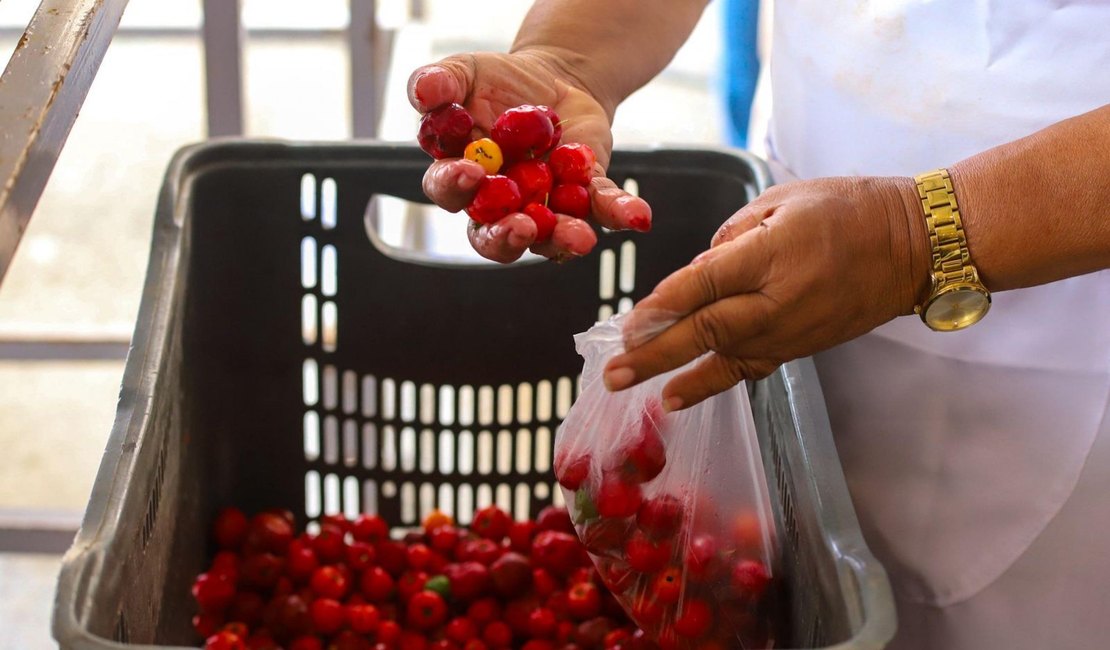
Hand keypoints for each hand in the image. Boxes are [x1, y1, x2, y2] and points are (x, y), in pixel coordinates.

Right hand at [408, 50, 650, 262]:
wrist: (552, 79)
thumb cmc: (497, 83)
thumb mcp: (466, 72)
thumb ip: (440, 82)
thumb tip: (424, 92)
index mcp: (462, 175)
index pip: (450, 191)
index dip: (456, 187)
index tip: (470, 173)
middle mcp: (500, 203)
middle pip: (494, 234)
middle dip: (506, 236)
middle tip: (521, 227)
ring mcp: (544, 205)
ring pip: (548, 235)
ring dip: (562, 239)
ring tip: (579, 237)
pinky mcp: (585, 194)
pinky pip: (602, 208)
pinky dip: (620, 213)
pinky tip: (638, 216)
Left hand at [601, 176, 928, 409]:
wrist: (912, 247)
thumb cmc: (847, 209)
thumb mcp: (783, 199)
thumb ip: (731, 236)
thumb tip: (695, 273)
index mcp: (772, 255)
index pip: (704, 285)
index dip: (661, 307)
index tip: (626, 326)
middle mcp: (778, 301)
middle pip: (706, 330)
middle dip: (654, 353)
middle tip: (613, 374)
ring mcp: (790, 331)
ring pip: (722, 356)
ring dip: (672, 372)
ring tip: (629, 388)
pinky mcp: (798, 347)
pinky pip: (747, 368)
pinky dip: (709, 384)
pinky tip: (676, 398)